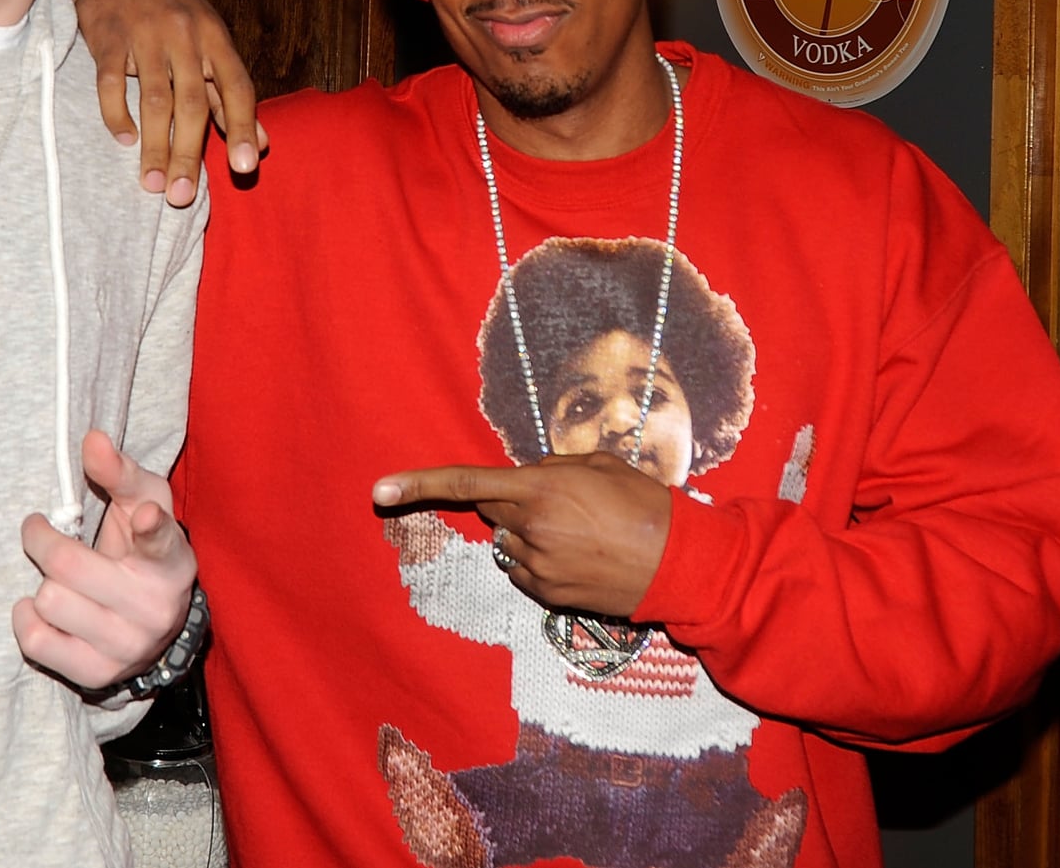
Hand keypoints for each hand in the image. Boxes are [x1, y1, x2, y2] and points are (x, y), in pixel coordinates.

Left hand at [13, 430, 197, 689]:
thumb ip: (119, 471)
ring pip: (49, 601)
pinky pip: (37, 643)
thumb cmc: (140, 548)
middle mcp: (156, 607)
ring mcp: (129, 646)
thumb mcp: (143, 503)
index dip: (154, 528)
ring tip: (55, 579)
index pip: (162, 542)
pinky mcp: (98, 674)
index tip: (147, 516)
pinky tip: (41, 608)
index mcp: (171, 558)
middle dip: (42, 541)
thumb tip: (92, 440)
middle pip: (68, 566)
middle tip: (38, 531)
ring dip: (42, 583)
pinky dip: (27, 619)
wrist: (153, 624)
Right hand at [62, 0, 263, 205]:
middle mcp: (185, 36)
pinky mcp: (107, 39)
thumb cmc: (173, 12)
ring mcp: (145, 36)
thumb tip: (260, 144)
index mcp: (215, 38)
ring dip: (154, 147)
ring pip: (154, 100)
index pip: (237, 87)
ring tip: (151, 184)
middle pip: (191, 103)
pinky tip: (124, 140)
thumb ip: (229, 94)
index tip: (245, 167)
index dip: (243, 127)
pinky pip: (111, 84)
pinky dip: (117, 115)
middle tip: (182, 196)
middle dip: (188, 154)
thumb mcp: (210, 42)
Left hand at [372, 453, 673, 616]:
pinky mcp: (547, 595)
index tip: (379, 491)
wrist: (680, 564)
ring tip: (581, 533)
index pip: (465, 484)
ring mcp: (537, 567)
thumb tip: (526, 478)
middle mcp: (530, 530)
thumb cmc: (644, 505)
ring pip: (509, 541)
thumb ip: (551, 468)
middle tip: (560, 501)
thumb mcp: (599, 465)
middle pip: (492, 510)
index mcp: (540, 490)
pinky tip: (580, 556)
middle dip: (511, 502)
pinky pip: (524, 569)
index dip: (417, 484)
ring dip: (529, 532)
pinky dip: (540, 559)